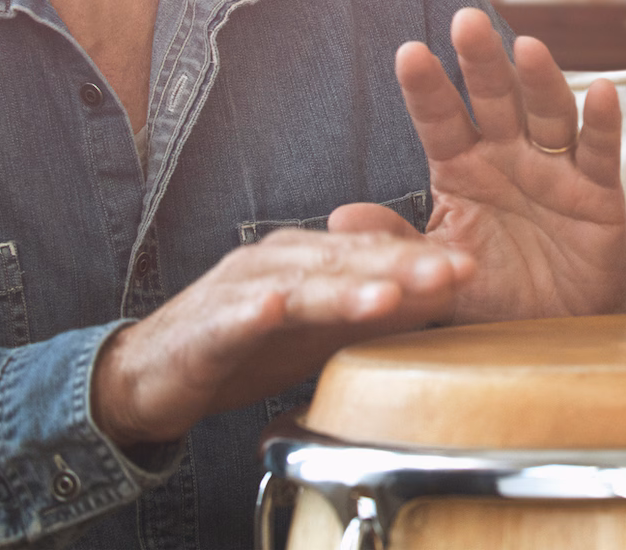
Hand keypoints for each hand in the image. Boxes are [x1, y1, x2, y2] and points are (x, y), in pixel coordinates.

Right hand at [90, 228, 470, 447]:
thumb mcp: (322, 329)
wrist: (153, 374)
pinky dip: (253, 310)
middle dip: (400, 264)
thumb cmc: (248, 346)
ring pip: (299, 284)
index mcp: (310, 255)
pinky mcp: (205, 326)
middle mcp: (278, 259)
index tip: (471, 267)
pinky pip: (232, 317)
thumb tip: (447, 293)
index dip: (422, 258)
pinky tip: (274, 308)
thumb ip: (378, 307)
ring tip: (385, 295)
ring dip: (341, 287)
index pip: (374, 252)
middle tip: (450, 272)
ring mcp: (239, 288)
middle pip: (346, 259)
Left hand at [329, 9, 625, 323]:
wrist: (554, 327)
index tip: (409, 53)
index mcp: (462, 168)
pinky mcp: (597, 191)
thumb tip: (337, 220)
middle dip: (480, 62)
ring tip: (528, 48)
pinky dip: (603, 123)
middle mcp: (507, 155)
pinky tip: (602, 92)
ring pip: (547, 114)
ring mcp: (554, 168)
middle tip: (466, 21)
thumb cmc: (490, 288)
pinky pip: (599, 152)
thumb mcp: (435, 271)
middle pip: (494, 100)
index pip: (441, 121)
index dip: (427, 88)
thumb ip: (396, 244)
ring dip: (540, 81)